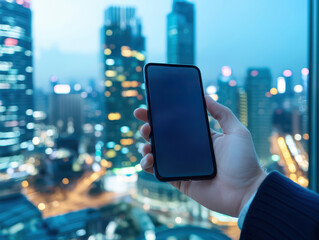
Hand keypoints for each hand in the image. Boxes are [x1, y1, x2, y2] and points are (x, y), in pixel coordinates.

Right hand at [134, 95, 266, 216]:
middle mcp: (189, 150)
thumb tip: (205, 95)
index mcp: (200, 137)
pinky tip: (149, 158)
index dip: (161, 115)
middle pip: (163, 137)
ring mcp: (183, 166)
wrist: (246, 192)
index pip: (176, 123)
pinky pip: (159, 172)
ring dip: (146, 147)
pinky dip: (149, 165)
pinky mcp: (179, 181)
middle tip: (145, 126)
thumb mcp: (237, 131)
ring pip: (158, 154)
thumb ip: (222, 113)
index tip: (148, 107)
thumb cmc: (244, 161)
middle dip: (149, 129)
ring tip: (147, 145)